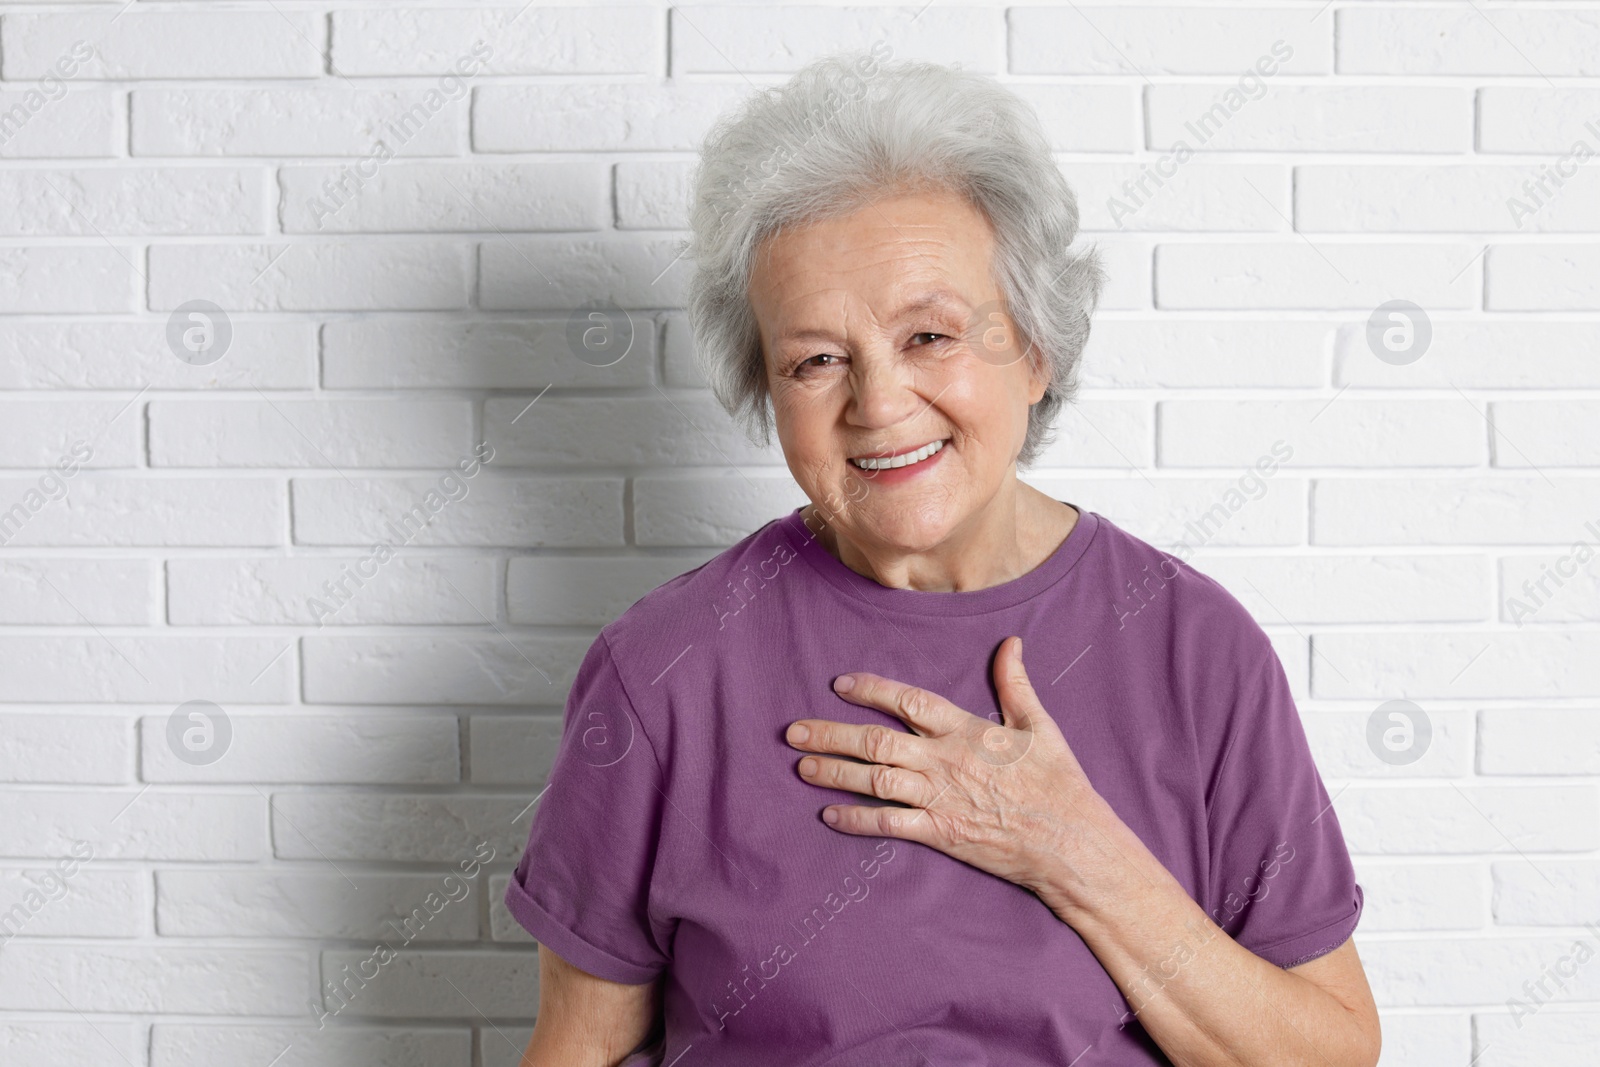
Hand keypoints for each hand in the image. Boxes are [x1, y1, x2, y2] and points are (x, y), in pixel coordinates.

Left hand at [785, 635, 1118, 911]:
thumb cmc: (1059, 783)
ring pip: (874, 781)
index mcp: (967, 730)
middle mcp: (945, 761)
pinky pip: (890, 825)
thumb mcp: (1040, 725)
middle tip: (794, 732)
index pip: (908, 701)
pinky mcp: (941, 833)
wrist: (1070, 842)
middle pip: (876, 741)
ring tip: (802, 767)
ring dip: (834, 773)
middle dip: (831, 734)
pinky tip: (830, 815)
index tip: (840, 684)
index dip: (871, 690)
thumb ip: (1015, 684)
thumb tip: (1010, 643)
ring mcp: (940, 798)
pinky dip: (858, 820)